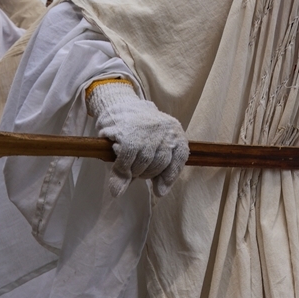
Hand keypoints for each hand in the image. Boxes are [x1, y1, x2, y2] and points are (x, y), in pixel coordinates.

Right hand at [87, 80, 188, 196]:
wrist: (119, 104)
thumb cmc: (139, 130)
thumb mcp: (154, 144)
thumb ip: (159, 168)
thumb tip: (160, 193)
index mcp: (175, 131)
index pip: (179, 157)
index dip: (170, 176)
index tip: (159, 191)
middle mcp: (164, 129)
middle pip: (160, 164)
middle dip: (146, 174)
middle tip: (136, 171)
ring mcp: (147, 131)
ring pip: (143, 164)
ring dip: (134, 172)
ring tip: (127, 166)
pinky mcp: (128, 134)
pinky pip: (127, 161)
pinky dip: (122, 171)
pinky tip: (119, 174)